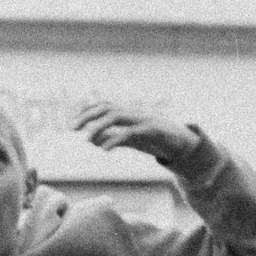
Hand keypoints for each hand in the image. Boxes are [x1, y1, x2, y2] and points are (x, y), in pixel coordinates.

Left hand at [72, 101, 198, 164]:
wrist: (183, 143)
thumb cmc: (156, 139)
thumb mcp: (129, 139)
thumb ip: (111, 137)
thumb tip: (91, 139)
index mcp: (129, 114)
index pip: (104, 105)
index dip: (87, 110)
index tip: (73, 121)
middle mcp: (135, 113)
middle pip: (107, 107)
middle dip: (88, 115)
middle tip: (72, 128)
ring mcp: (144, 119)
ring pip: (117, 115)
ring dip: (99, 125)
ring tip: (86, 139)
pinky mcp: (153, 130)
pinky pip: (131, 132)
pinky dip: (115, 139)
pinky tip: (105, 149)